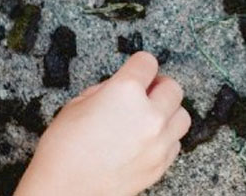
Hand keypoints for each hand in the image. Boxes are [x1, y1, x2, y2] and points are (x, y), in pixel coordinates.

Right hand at [15, 52, 189, 195]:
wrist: (65, 191)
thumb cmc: (64, 150)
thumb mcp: (77, 104)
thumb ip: (106, 90)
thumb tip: (119, 87)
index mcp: (125, 91)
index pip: (147, 62)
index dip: (140, 65)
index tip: (138, 68)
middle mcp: (149, 114)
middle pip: (173, 87)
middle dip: (158, 86)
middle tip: (146, 91)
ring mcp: (158, 142)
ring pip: (182, 116)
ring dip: (168, 112)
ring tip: (150, 116)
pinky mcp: (160, 165)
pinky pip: (175, 143)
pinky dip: (166, 138)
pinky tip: (148, 139)